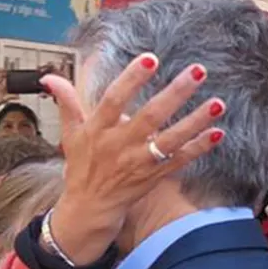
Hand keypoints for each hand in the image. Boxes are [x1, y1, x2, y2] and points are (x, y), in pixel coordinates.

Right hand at [42, 52, 227, 263]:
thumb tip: (49, 78)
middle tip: (198, 71)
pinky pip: (180, 161)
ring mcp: (138, 162)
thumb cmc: (82, 167)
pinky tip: (217, 132)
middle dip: (175, 93)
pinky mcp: (154, 176)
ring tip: (218, 103)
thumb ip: (66, 102)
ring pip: (170, 140)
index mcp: (98, 131)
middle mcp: (119, 146)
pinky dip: (199, 148)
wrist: (89, 209)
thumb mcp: (71, 134)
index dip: (131, 80)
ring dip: (195, 121)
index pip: (113, 101)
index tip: (150, 59)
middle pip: (150, 117)